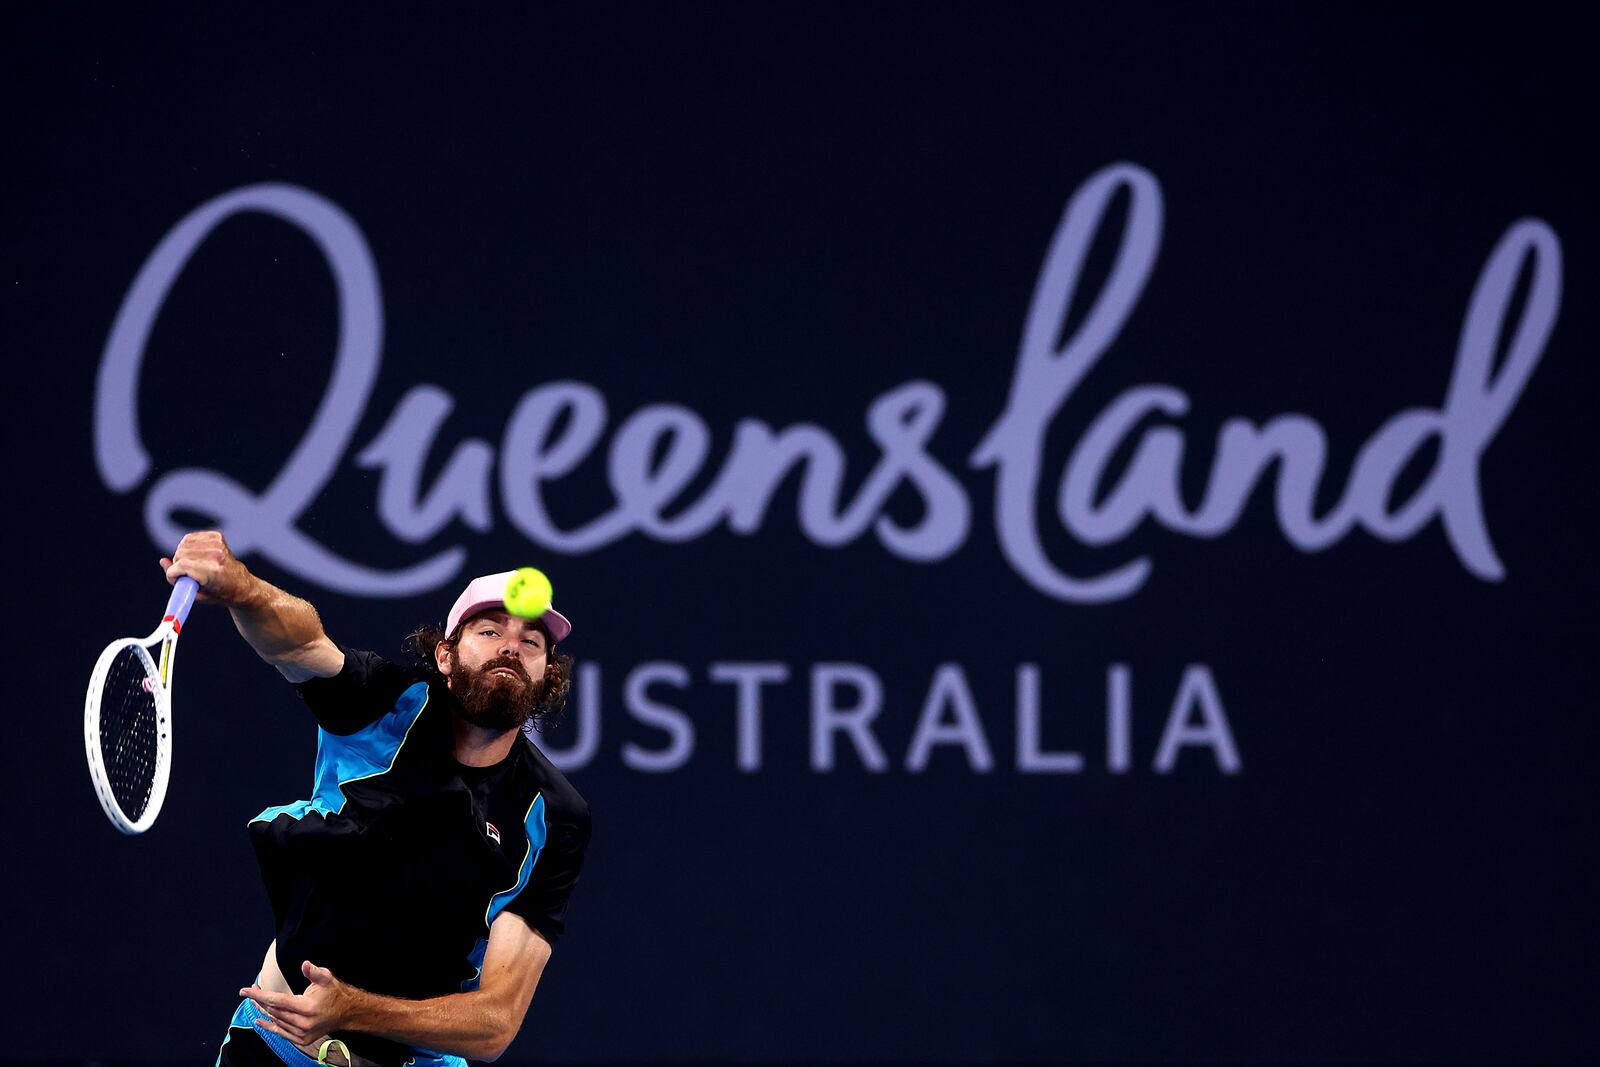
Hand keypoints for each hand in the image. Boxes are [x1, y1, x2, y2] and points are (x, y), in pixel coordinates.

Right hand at [160, 530, 249, 603]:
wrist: (241, 585)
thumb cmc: (218, 593)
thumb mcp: (196, 594)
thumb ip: (176, 579)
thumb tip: (163, 561)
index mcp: (213, 571)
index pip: (182, 564)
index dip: (173, 573)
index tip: (173, 578)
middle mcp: (217, 555)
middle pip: (181, 553)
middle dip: (177, 564)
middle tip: (185, 574)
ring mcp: (218, 544)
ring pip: (183, 544)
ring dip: (182, 555)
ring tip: (192, 566)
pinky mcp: (217, 537)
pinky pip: (190, 538)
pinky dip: (188, 546)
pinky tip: (195, 556)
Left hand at [240, 961, 359, 1046]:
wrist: (346, 1012)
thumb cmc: (334, 993)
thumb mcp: (326, 978)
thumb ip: (313, 972)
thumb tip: (305, 964)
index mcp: (307, 1007)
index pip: (276, 1000)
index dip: (259, 995)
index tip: (245, 990)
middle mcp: (303, 1022)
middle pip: (273, 1010)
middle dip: (260, 1000)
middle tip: (251, 991)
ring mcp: (302, 1033)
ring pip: (276, 1020)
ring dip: (264, 1010)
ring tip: (256, 1001)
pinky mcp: (302, 1039)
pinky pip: (281, 1032)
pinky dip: (269, 1026)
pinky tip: (259, 1020)